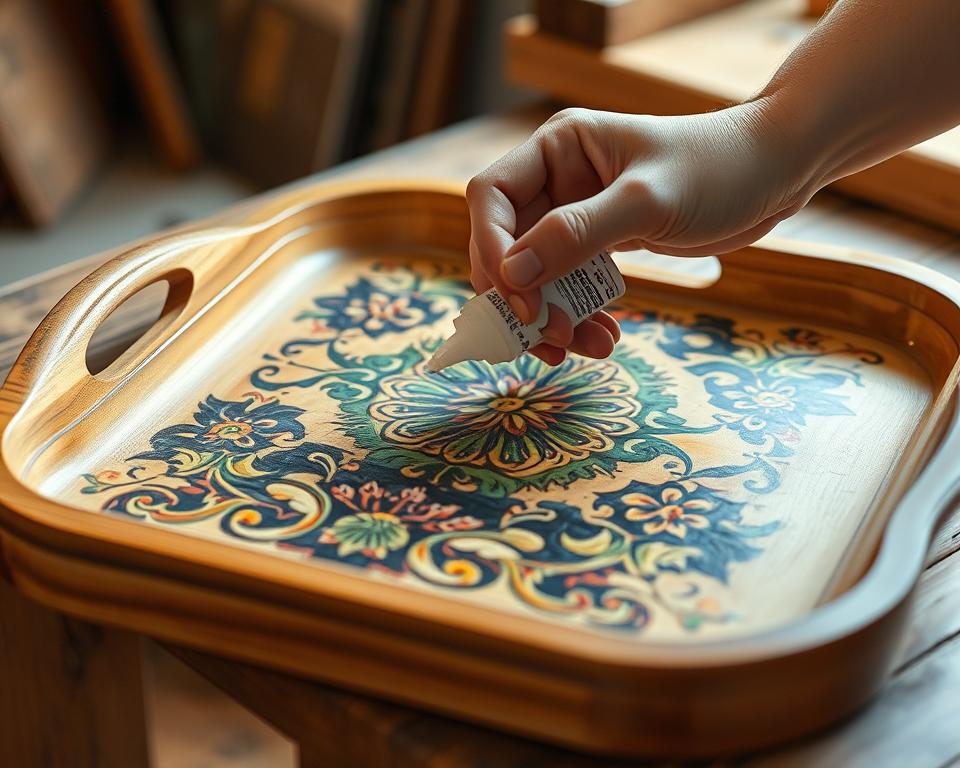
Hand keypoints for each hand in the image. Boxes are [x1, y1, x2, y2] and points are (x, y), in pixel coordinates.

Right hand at [466, 102, 809, 364]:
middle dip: (522, 297)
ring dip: (552, 317)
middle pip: (506, 245)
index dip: (492, 251)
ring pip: (537, 275)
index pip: (491, 198)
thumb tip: (514, 274)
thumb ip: (578, 235)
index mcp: (557, 149)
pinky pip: (570, 286)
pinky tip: (605, 336)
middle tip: (549, 338)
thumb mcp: (647, 201)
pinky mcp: (602, 244)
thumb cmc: (718, 169)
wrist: (776, 174)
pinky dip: (579, 315)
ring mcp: (578, 215)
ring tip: (586, 347)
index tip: (520, 301)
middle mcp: (558, 180)